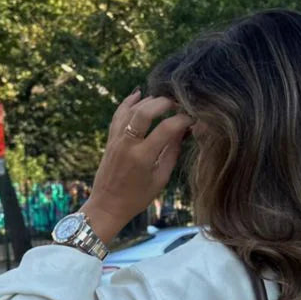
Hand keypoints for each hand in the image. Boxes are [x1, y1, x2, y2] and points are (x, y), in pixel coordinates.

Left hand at [81, 90, 192, 244]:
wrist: (107, 205)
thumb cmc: (137, 197)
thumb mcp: (160, 178)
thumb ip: (172, 152)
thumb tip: (184, 131)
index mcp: (143, 157)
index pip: (166, 129)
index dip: (182, 120)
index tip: (192, 120)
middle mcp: (128, 144)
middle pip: (145, 111)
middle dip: (164, 103)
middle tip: (178, 104)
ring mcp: (116, 139)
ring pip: (131, 109)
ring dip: (148, 101)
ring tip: (164, 100)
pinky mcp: (110, 139)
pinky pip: (118, 114)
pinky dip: (128, 102)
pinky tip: (139, 94)